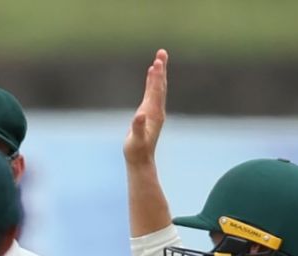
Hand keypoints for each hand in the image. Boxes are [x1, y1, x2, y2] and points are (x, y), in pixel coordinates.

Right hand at [124, 49, 167, 166]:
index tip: (157, 62)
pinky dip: (153, 83)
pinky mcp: (151, 114)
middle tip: (162, 53)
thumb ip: (137, 127)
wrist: (141, 160)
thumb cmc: (136, 151)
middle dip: (161, 69)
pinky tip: (152, 77)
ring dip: (159, 74)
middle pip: (160, 86)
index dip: (156, 77)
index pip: (155, 91)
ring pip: (159, 89)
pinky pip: (154, 94)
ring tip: (158, 60)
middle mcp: (157, 110)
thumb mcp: (135, 140)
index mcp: (153, 113)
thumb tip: (139, 115)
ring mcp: (155, 112)